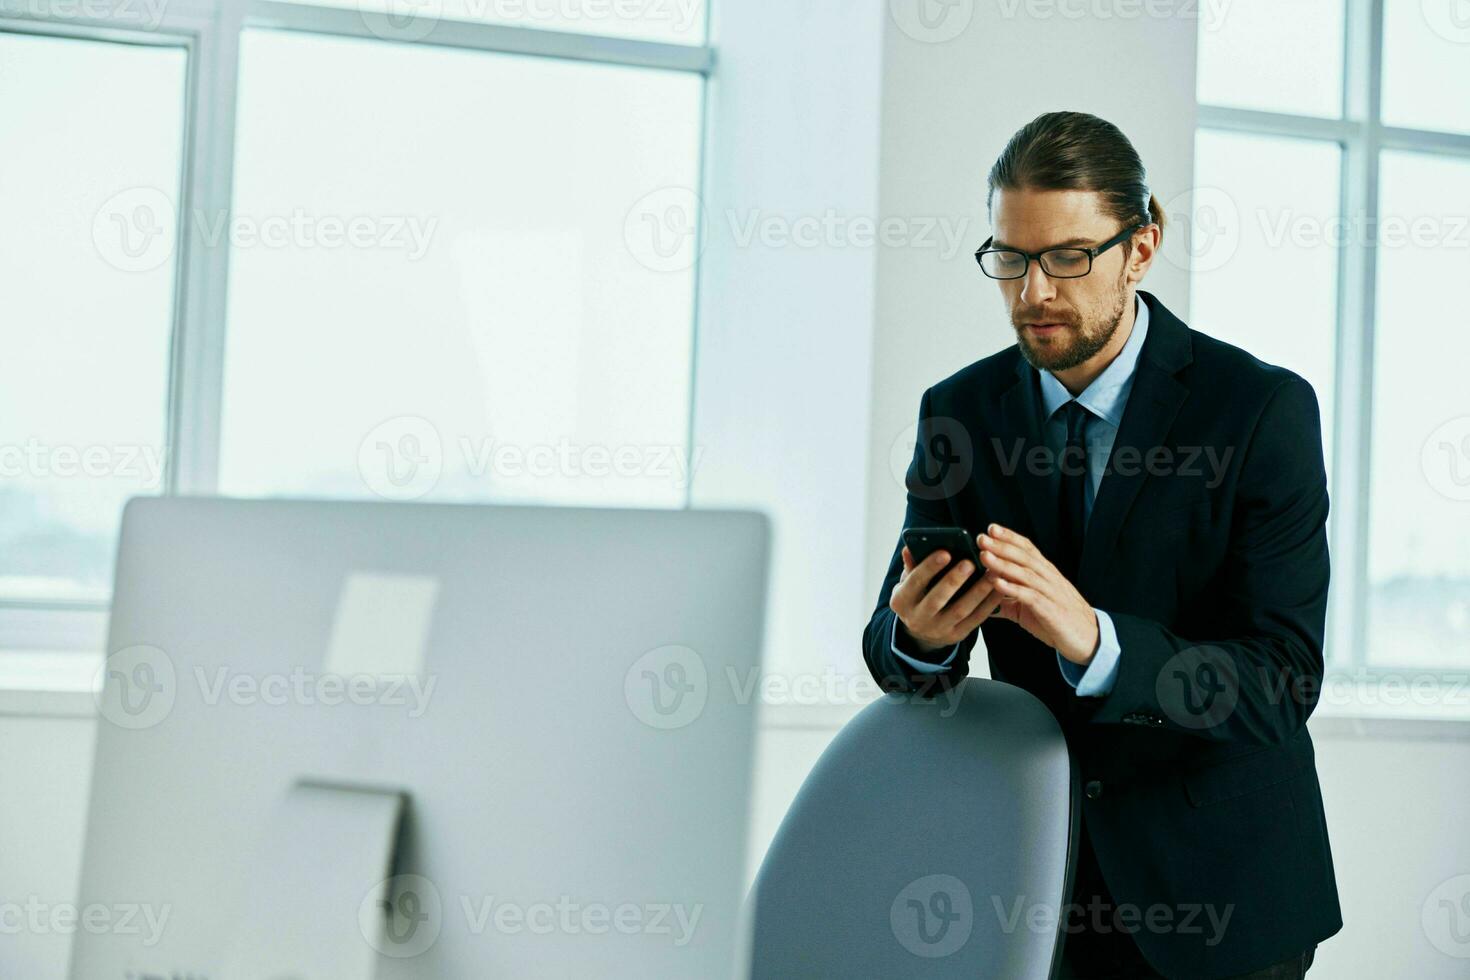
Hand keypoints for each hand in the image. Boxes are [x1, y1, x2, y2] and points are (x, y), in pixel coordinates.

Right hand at [889, 538, 1001, 652]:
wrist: (921, 631)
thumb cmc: (917, 596)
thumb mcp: (907, 583)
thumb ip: (911, 566)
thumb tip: (910, 548)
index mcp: (901, 601)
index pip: (914, 582)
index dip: (929, 568)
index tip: (945, 552)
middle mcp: (917, 619)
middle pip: (937, 599)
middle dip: (954, 580)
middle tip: (970, 562)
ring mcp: (938, 630)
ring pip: (960, 610)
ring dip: (977, 591)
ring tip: (991, 574)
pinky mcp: (956, 636)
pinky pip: (975, 619)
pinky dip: (988, 604)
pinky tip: (999, 589)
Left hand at [975, 524, 1099, 665]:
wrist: (1088, 639)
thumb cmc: (1058, 620)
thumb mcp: (1030, 607)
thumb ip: (1009, 601)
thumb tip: (986, 601)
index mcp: (1045, 573)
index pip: (1027, 549)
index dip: (1010, 537)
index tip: (991, 528)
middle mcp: (1049, 578)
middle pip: (1024, 556)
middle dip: (1002, 545)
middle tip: (982, 538)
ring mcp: (1051, 593)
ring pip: (1026, 573)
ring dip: (1003, 564)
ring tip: (984, 556)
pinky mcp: (1051, 610)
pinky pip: (1030, 596)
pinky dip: (1013, 589)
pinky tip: (997, 584)